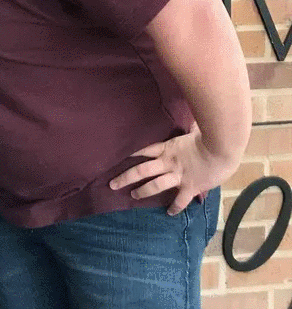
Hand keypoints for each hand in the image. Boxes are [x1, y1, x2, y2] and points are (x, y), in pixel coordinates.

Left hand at [109, 126, 239, 214]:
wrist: (222, 148)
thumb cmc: (210, 136)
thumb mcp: (194, 131)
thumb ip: (189, 130)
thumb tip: (192, 122)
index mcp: (168, 148)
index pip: (144, 150)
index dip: (131, 153)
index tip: (118, 158)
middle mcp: (168, 162)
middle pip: (142, 170)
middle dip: (126, 177)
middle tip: (113, 184)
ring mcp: (177, 175)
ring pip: (154, 185)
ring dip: (142, 192)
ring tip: (133, 196)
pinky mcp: (189, 187)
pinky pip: (179, 200)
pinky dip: (174, 207)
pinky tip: (169, 213)